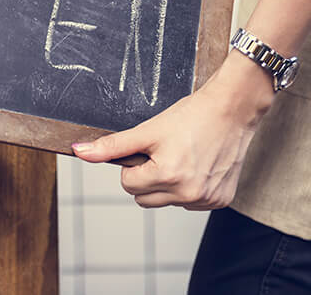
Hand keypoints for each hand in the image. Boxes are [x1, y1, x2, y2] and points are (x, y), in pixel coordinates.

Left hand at [72, 52, 274, 209]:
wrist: (231, 110)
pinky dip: (188, 186)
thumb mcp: (147, 130)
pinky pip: (189, 202)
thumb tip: (79, 152)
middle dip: (146, 177)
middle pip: (143, 198)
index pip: (127, 184)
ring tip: (182, 155)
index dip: (133, 164)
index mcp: (167, 176)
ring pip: (166, 201)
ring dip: (167, 183)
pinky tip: (197, 164)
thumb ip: (112, 145)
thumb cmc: (190, 116)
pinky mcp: (221, 200)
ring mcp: (206, 200)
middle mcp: (188, 194)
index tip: (148, 148)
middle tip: (163, 152)